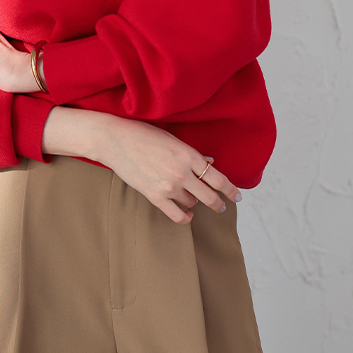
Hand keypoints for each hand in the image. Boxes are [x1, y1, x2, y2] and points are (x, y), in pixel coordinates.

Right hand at [86, 113, 241, 223]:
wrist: (115, 140)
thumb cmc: (143, 135)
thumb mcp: (172, 139)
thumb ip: (192, 154)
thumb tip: (210, 163)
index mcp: (187, 154)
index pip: (217, 178)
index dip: (230, 190)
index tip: (237, 196)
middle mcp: (181, 172)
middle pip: (209, 196)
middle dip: (219, 204)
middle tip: (222, 207)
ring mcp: (168, 186)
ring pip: (191, 203)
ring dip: (193, 201)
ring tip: (188, 195)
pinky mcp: (154, 196)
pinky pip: (177, 215)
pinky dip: (185, 217)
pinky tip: (188, 215)